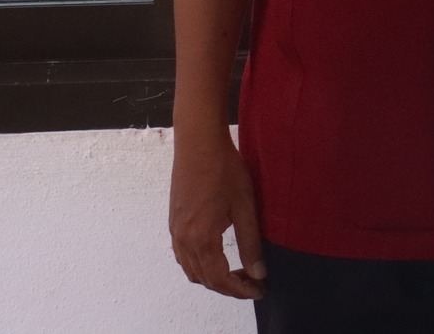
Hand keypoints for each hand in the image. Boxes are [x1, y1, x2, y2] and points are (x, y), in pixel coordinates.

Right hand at [169, 124, 265, 298]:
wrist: (198, 142)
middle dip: (228, 287)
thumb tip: (258, 272)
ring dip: (213, 277)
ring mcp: (175, 231)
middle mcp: (183, 240)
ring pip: (191, 270)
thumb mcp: (244, 207)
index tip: (259, 290)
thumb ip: (250, 242)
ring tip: (238, 272)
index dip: (240, 290)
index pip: (219, 279)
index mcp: (201, 238)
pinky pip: (184, 256)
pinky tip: (218, 256)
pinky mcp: (174, 222)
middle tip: (253, 282)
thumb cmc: (225, 170)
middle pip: (204, 279)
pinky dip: (200, 265)